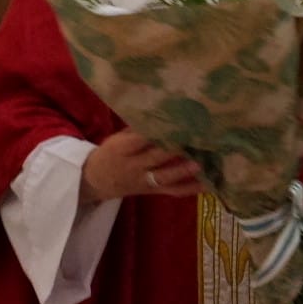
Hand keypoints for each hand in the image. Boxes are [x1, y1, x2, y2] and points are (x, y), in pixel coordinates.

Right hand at [80, 129, 201, 202]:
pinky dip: (190, 189)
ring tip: (201, 163)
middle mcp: (133, 166)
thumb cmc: (110, 153)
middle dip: (175, 147)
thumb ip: (137, 129)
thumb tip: (161, 112)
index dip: (157, 131)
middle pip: (155, 157)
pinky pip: (172, 191)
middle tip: (196, 137)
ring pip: (164, 177)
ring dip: (183, 170)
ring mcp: (143, 180)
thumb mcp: (117, 138)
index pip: (140, 139)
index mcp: (122, 149)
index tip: (175, 120)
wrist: (95, 181)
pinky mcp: (152, 191)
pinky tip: (207, 184)